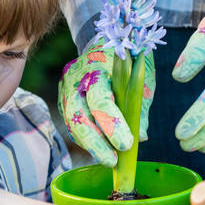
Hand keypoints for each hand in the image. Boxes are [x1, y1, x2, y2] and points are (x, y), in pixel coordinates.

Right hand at [58, 40, 155, 166]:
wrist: (106, 42)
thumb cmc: (129, 60)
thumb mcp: (141, 77)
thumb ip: (139, 105)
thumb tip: (141, 137)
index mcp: (97, 67)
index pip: (100, 99)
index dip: (112, 124)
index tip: (127, 145)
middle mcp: (75, 79)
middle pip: (78, 116)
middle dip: (96, 143)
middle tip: (113, 161)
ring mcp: (66, 90)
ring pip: (73, 123)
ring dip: (91, 145)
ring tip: (111, 160)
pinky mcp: (64, 101)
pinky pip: (73, 125)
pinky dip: (87, 140)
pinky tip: (101, 149)